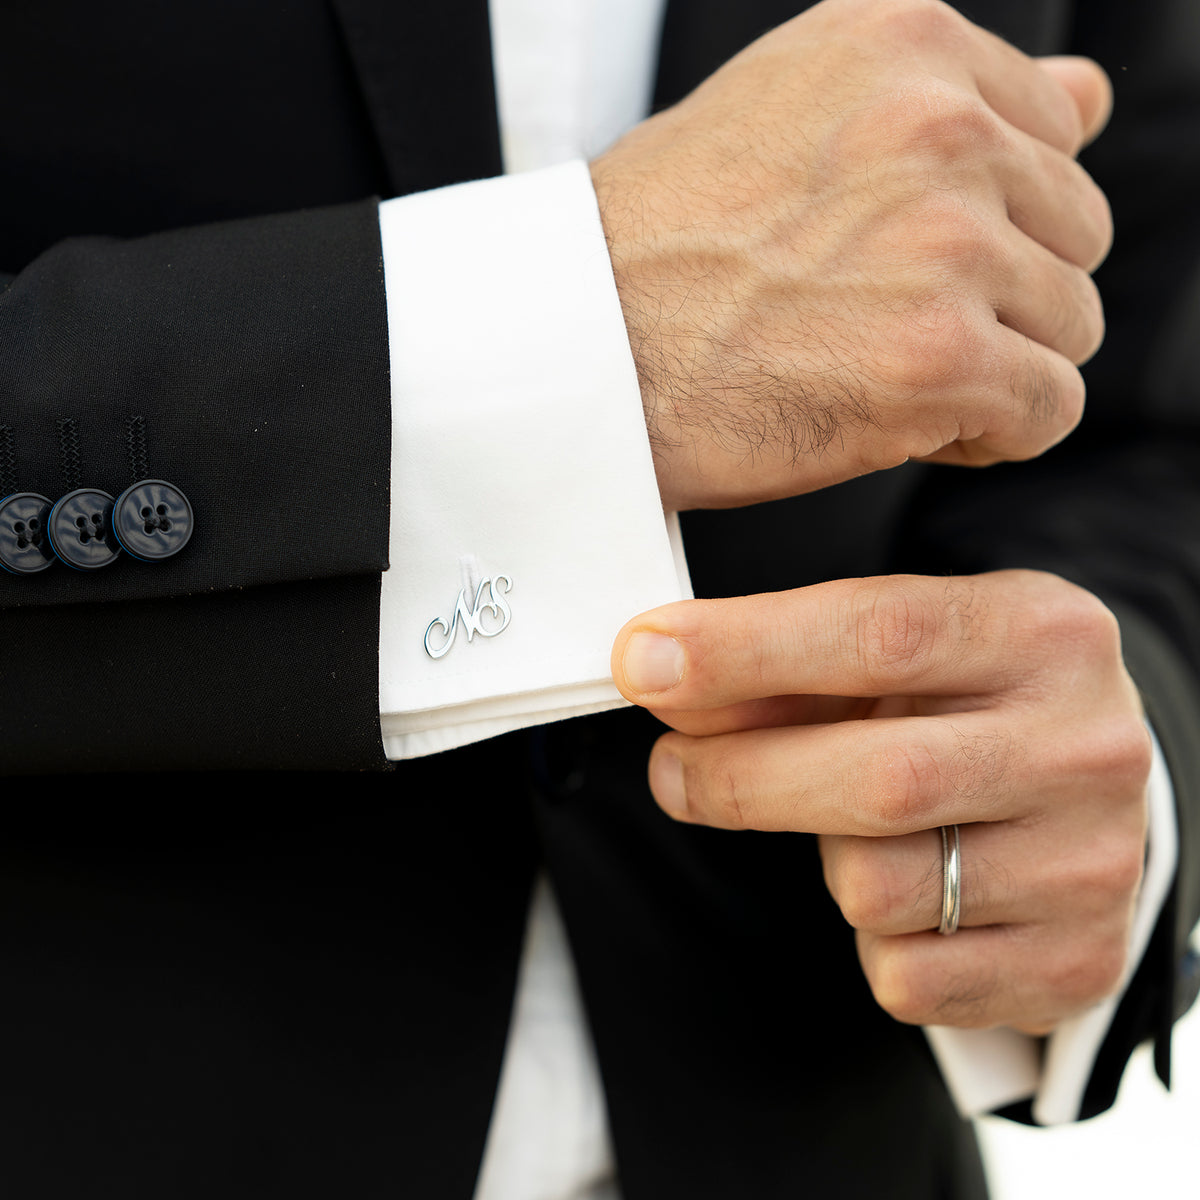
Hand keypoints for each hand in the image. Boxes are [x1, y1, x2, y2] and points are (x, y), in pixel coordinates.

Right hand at [590, 0, 1113, 510]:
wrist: (573, 347)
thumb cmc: (657, 248)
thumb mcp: (793, 116)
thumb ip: (949, 101)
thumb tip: (1085, 94)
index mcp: (905, 46)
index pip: (1051, 137)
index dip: (992, 226)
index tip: (909, 271)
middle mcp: (939, 125)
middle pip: (1072, 236)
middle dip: (1000, 299)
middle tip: (887, 333)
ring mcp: (945, 242)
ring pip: (1067, 327)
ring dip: (995, 369)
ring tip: (883, 379)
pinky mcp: (938, 357)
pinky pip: (1046, 410)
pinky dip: (989, 435)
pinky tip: (904, 428)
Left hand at [610, 572, 1150, 1032]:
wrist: (1084, 790)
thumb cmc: (963, 704)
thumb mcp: (895, 653)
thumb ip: (785, 664)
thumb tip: (661, 680)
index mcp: (1040, 635)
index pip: (879, 634)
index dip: (745, 649)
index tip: (643, 661)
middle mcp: (1084, 747)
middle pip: (878, 778)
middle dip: (739, 778)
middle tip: (672, 769)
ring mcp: (1090, 863)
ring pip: (877, 888)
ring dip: (827, 861)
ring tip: (852, 829)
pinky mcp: (1074, 960)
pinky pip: (907, 977)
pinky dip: (875, 942)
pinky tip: (909, 896)